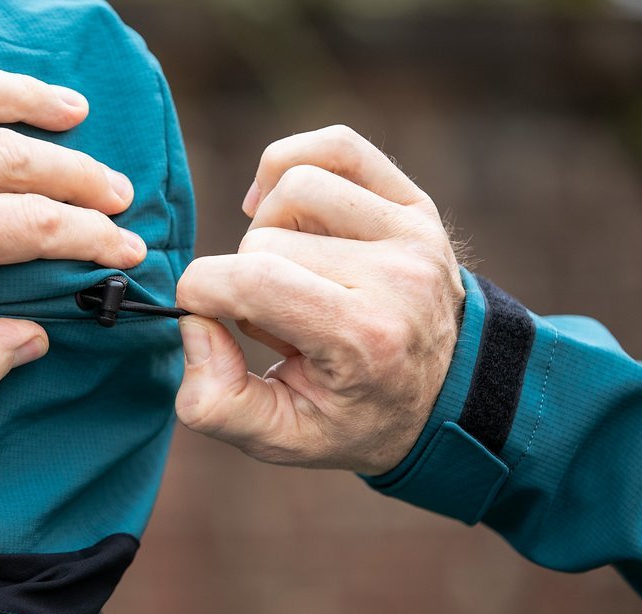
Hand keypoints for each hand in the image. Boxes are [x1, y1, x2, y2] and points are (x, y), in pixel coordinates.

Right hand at [174, 126, 464, 474]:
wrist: (446, 398)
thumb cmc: (354, 417)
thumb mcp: (281, 439)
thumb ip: (216, 402)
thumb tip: (195, 323)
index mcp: (364, 339)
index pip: (252, 280)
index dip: (200, 292)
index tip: (202, 314)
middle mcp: (396, 277)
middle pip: (264, 241)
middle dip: (245, 281)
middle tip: (276, 324)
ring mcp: (411, 232)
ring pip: (293, 186)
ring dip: (269, 230)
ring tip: (289, 275)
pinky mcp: (414, 204)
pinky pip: (335, 147)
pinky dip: (290, 166)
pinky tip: (279, 209)